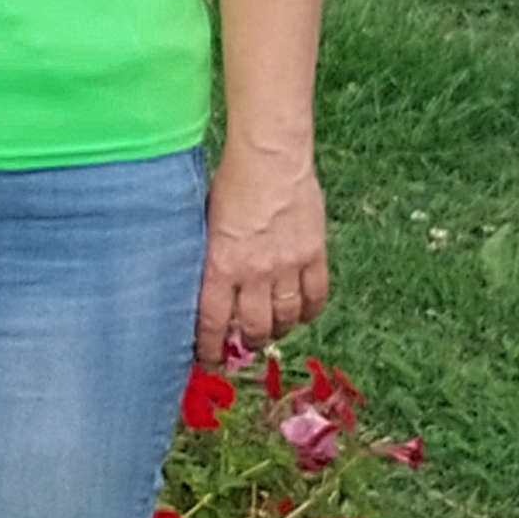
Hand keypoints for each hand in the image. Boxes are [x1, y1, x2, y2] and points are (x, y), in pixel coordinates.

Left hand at [196, 138, 328, 366]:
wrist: (269, 157)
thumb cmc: (228, 184)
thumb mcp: (202, 225)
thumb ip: (206, 260)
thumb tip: (202, 292)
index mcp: (219, 266)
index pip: (213, 324)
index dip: (209, 349)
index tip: (206, 360)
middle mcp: (254, 273)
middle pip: (254, 327)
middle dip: (246, 344)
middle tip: (243, 346)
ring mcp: (288, 266)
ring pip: (286, 318)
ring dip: (278, 330)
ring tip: (270, 331)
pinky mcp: (314, 255)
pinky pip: (316, 297)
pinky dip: (308, 311)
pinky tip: (300, 312)